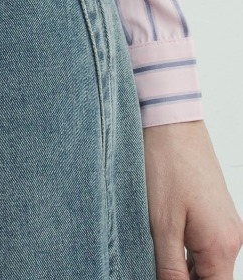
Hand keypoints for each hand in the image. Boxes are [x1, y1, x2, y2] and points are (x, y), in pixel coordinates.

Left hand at [143, 120, 242, 277]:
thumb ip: (170, 269)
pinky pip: (206, 248)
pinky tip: (163, 248)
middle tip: (154, 268)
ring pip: (208, 267)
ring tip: (155, 259)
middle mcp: (232, 239)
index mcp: (222, 247)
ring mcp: (226, 225)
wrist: (171, 119)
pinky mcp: (216, 214)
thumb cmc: (165, 163)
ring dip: (184, 271)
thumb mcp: (161, 225)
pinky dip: (187, 255)